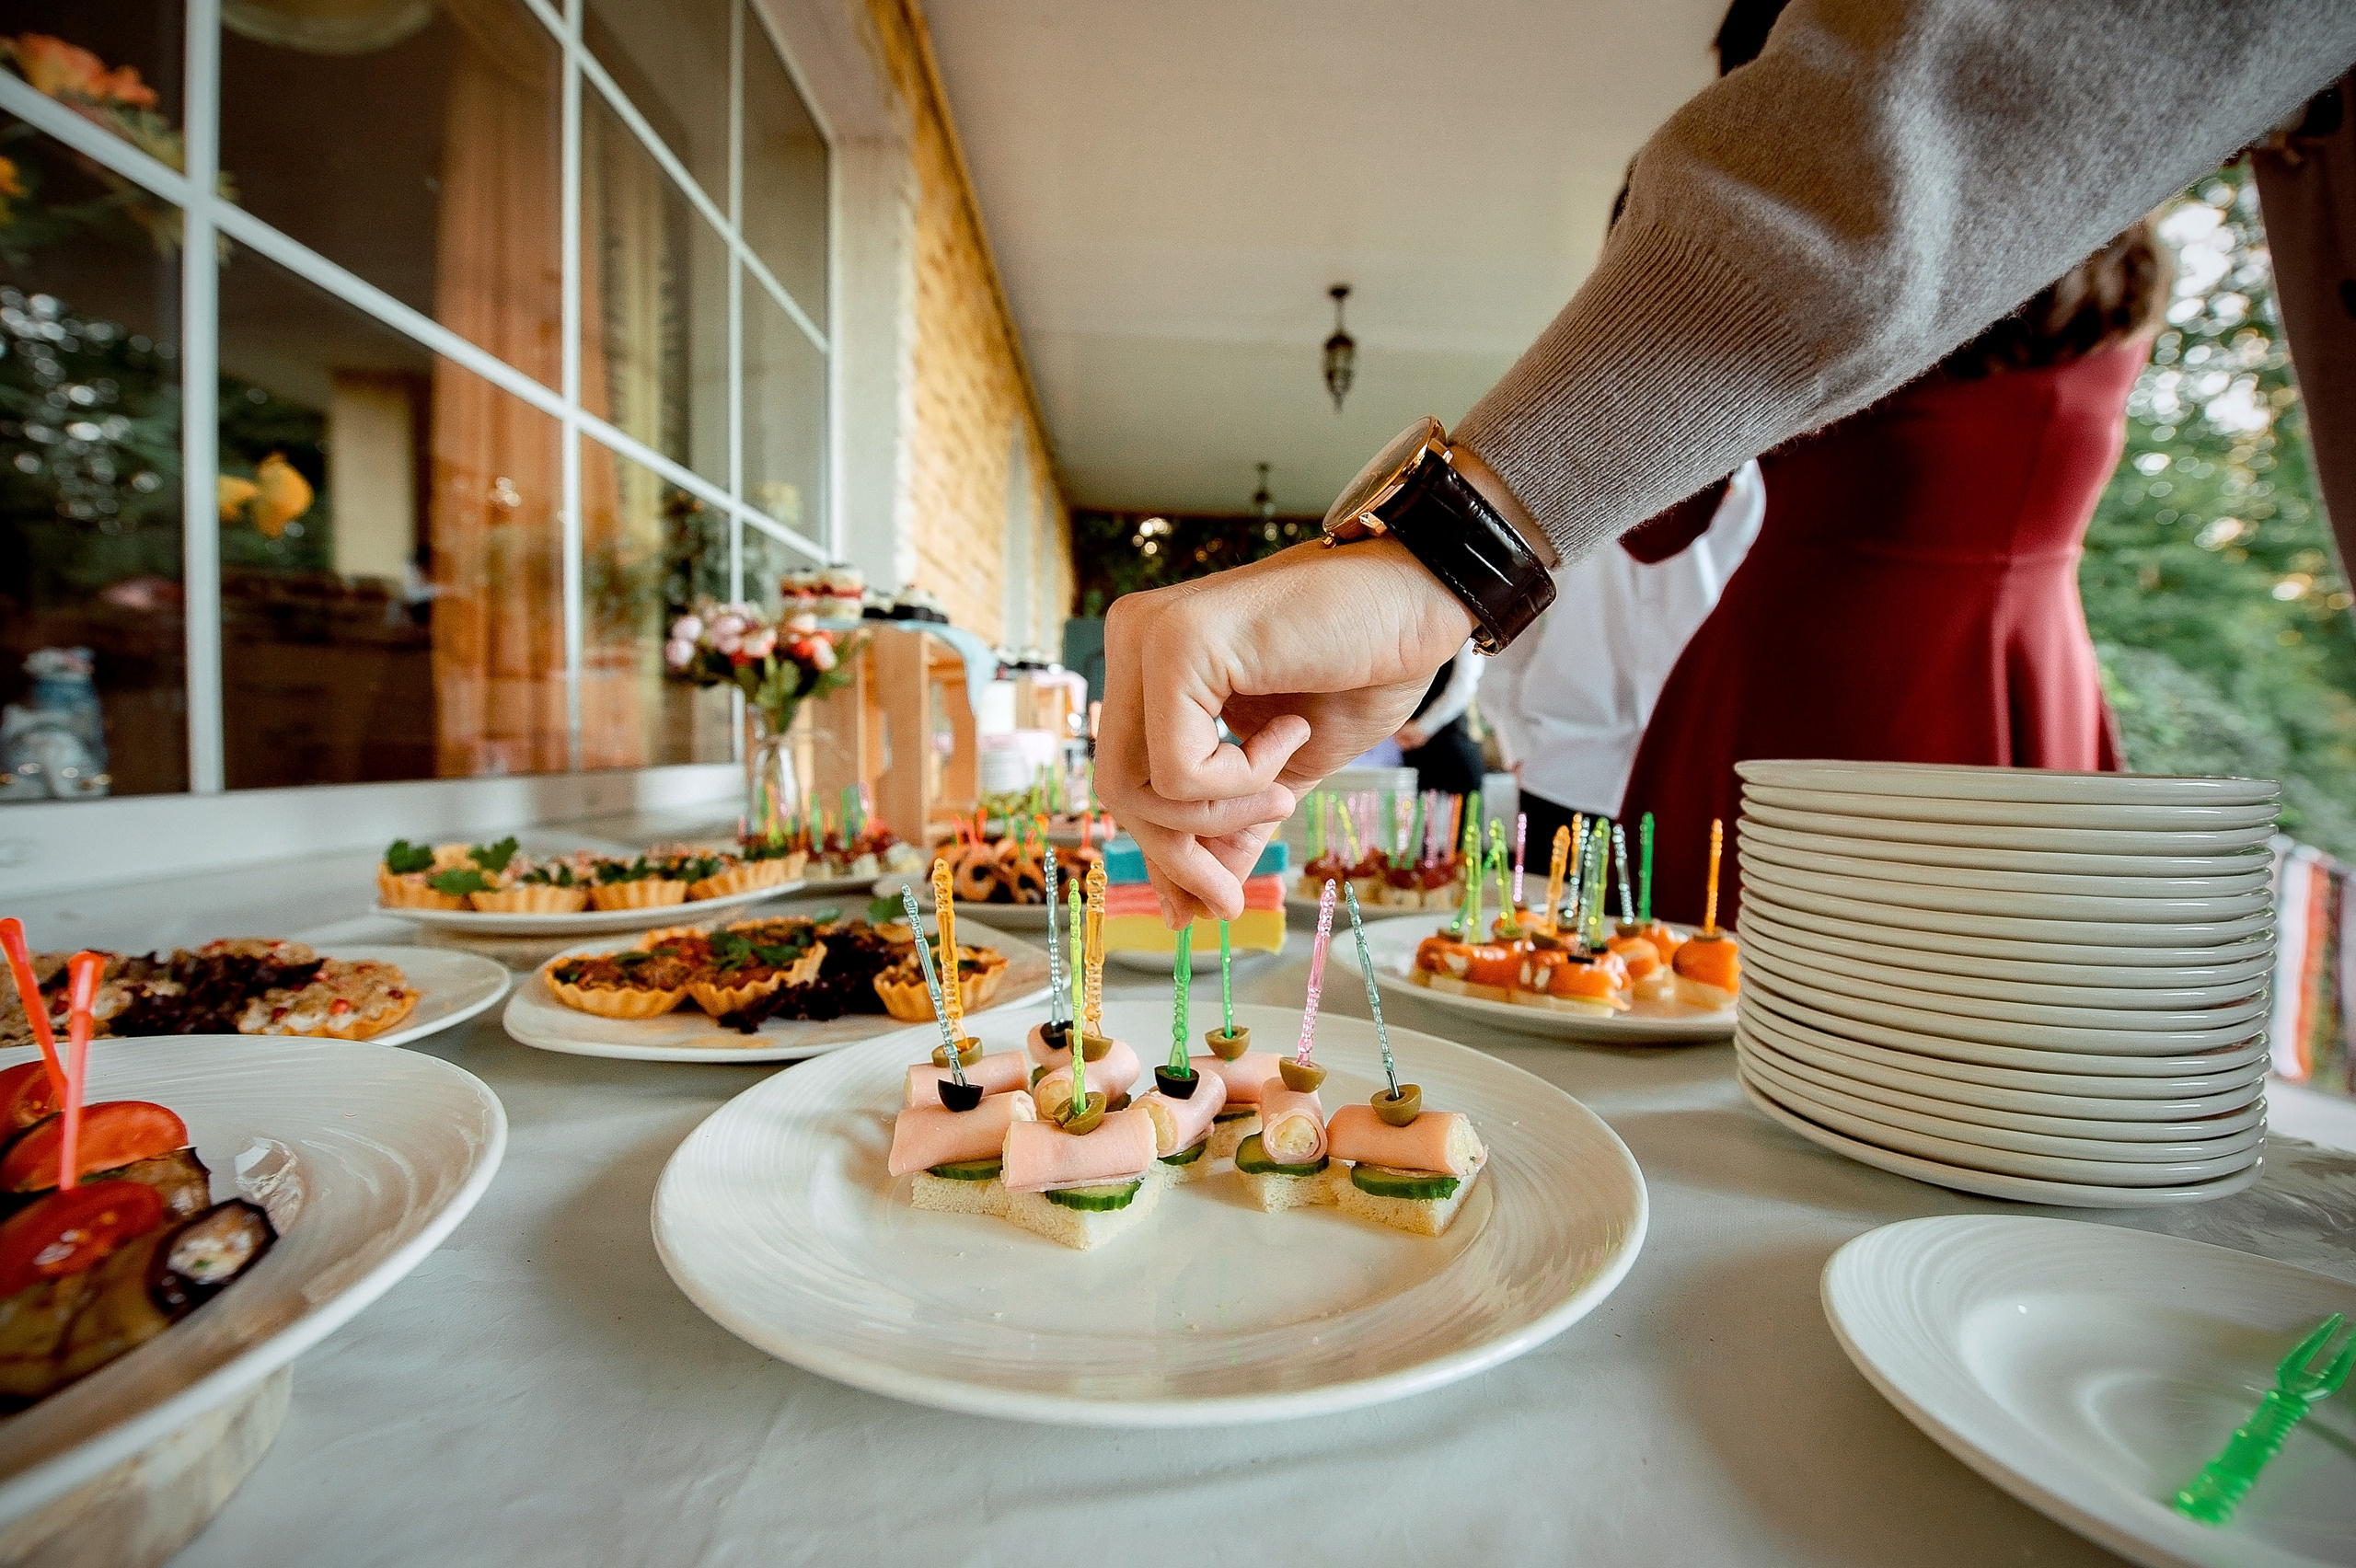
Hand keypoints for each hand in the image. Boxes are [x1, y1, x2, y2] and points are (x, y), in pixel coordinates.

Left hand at [1099, 538, 1474, 921]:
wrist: (1423, 597)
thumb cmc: (1364, 663)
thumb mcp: (1286, 770)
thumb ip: (1234, 823)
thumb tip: (1195, 905)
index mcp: (1150, 662)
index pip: (1124, 778)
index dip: (1162, 853)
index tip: (1206, 908)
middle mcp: (1134, 639)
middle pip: (1117, 790)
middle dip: (1177, 857)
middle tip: (1231, 899)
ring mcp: (1148, 636)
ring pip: (1136, 788)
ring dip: (1223, 816)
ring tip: (1285, 787)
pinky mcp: (1176, 644)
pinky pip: (1180, 771)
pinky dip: (1243, 781)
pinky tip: (1289, 732)